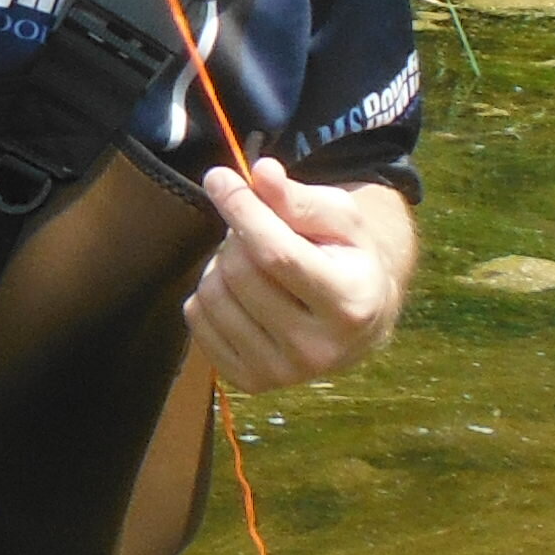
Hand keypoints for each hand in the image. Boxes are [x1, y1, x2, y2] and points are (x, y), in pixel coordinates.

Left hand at [186, 158, 414, 389]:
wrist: (358, 323)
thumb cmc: (347, 260)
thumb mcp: (341, 221)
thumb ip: (299, 198)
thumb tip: (262, 173)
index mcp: (349, 304)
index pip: (276, 253)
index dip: (242, 210)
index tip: (218, 178)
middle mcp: (317, 349)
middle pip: (240, 273)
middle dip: (236, 235)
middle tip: (253, 229)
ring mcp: (281, 372)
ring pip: (212, 295)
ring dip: (220, 264)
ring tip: (250, 261)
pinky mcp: (249, 381)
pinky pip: (196, 321)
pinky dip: (207, 295)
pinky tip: (238, 291)